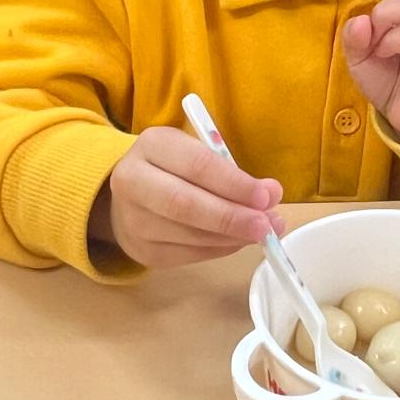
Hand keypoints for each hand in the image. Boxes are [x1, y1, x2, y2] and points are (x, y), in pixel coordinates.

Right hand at [91, 126, 283, 268]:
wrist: (128, 196)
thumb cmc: (174, 168)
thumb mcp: (197, 154)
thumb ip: (231, 172)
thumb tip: (272, 194)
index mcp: (151, 145)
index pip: (197, 164)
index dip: (234, 183)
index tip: (267, 196)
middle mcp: (132, 181)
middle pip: (186, 204)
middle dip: (232, 217)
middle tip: (267, 225)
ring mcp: (133, 220)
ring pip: (189, 234)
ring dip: (233, 236)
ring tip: (263, 232)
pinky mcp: (142, 250)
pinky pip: (190, 254)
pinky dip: (221, 249)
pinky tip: (239, 240)